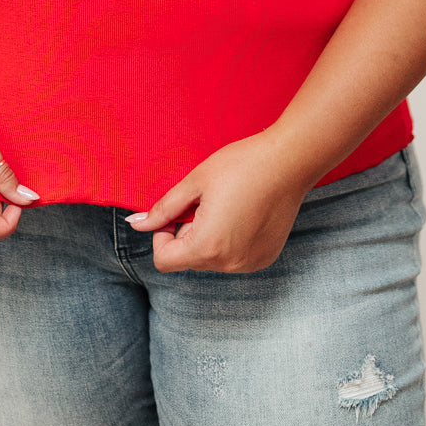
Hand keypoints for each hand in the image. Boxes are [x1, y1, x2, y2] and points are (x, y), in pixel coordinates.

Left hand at [125, 133, 312, 273]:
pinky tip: (244, 212)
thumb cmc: (241, 165)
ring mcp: (250, 264)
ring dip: (209, 237)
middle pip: (188, 259)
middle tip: (205, 200)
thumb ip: (164, 208)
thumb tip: (136, 224)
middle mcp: (229, 264)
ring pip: (211, 258)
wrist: (289, 161)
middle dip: (187, 232)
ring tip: (227, 204)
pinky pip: (234, 257)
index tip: (178, 210)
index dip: (162, 234)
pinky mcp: (265, 258)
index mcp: (207, 246)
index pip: (164, 261)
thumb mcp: (195, 182)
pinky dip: (230, 240)